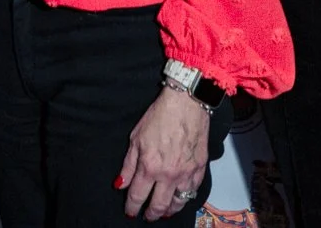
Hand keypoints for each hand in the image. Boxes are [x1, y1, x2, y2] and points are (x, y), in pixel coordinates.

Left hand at [118, 86, 209, 219]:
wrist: (186, 104)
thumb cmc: (161, 116)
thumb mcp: (136, 138)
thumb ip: (129, 165)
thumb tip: (120, 183)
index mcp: (150, 166)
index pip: (138, 196)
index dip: (132, 207)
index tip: (130, 211)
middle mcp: (169, 174)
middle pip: (158, 205)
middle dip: (150, 214)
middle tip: (147, 216)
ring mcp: (186, 173)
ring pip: (178, 203)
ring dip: (169, 210)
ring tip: (164, 212)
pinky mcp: (200, 168)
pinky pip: (193, 191)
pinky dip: (186, 198)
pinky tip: (181, 198)